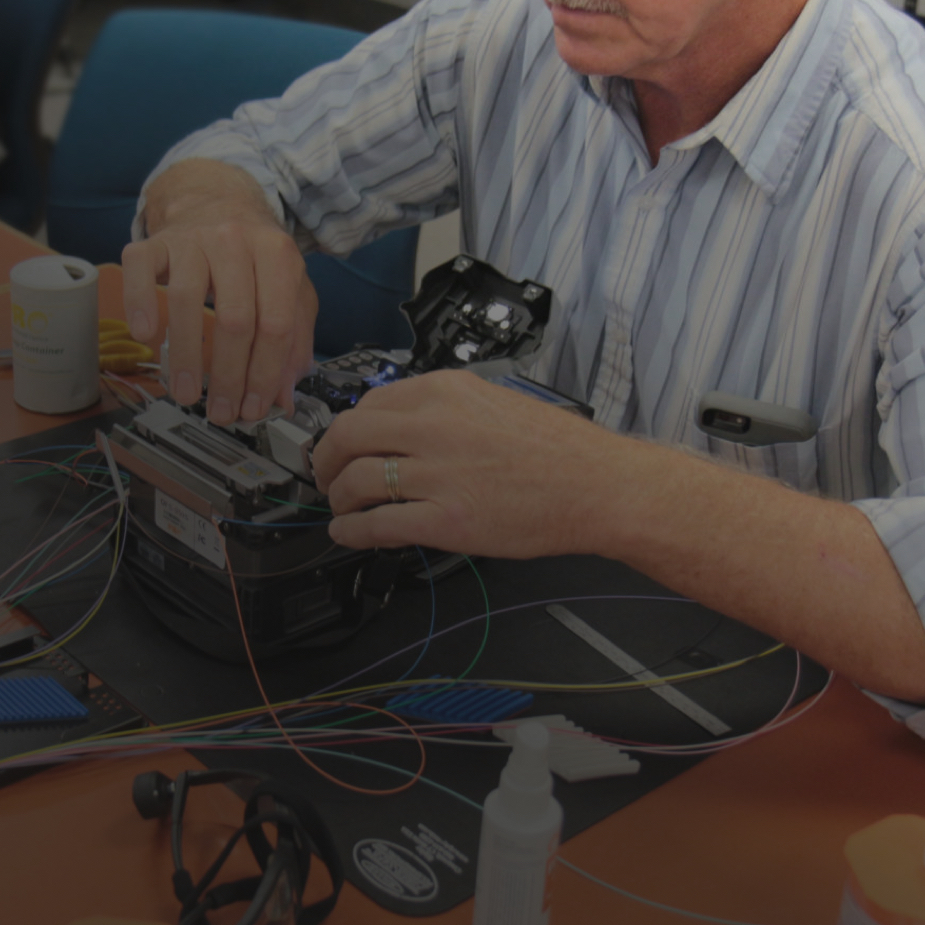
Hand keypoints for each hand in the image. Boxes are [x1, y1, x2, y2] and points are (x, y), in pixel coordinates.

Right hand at [123, 161, 316, 424]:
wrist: (215, 201)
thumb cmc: (254, 257)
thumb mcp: (290, 290)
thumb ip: (294, 341)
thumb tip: (282, 398)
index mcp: (278, 254)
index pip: (276, 325)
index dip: (266, 374)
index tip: (254, 408)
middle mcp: (235, 240)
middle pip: (235, 319)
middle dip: (228, 376)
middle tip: (220, 412)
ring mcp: (192, 239)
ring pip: (186, 301)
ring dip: (185, 357)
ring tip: (185, 394)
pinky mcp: (154, 242)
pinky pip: (141, 272)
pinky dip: (141, 305)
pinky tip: (147, 337)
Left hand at [310, 370, 622, 556]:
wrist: (599, 486)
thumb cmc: (560, 450)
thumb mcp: (496, 402)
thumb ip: (445, 409)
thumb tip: (403, 426)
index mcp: (446, 390)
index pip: (371, 402)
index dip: (347, 428)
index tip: (342, 442)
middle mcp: (435, 425)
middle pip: (349, 436)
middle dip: (327, 459)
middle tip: (325, 475)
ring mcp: (438, 473)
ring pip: (356, 481)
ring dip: (338, 498)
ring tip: (340, 508)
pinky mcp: (445, 519)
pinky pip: (377, 525)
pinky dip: (351, 531)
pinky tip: (348, 534)